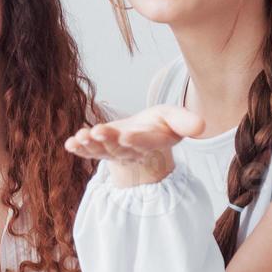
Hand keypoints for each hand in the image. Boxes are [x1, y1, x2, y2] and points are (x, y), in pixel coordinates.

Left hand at [65, 106, 204, 185]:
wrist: (142, 136)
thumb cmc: (159, 125)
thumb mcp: (174, 118)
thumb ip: (185, 122)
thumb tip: (202, 126)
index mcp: (152, 142)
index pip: (145, 143)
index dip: (136, 140)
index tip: (126, 135)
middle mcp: (131, 150)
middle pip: (119, 148)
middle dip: (108, 140)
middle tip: (97, 131)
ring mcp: (114, 152)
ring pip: (102, 152)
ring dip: (90, 145)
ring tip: (80, 137)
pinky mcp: (100, 151)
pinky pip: (89, 152)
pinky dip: (78, 149)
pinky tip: (69, 144)